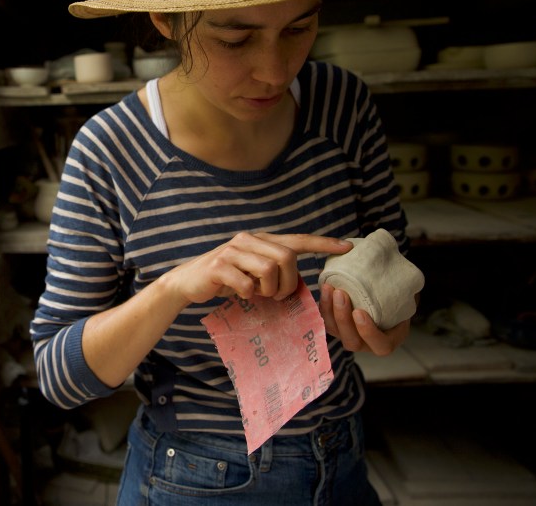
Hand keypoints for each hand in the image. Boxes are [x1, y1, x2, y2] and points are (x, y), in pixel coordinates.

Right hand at [162, 232, 352, 306]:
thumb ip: (274, 270)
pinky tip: (240, 294)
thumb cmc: (225, 279)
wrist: (187, 282)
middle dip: (288, 282)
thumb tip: (298, 281)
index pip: (297, 239)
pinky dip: (248, 294)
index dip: (322, 244)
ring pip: (269, 270)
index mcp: (260, 240)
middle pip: (287, 258)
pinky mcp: (219, 265)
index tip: (347, 246)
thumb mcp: (252, 272)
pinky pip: (247, 284)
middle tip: (277, 295)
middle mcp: (248, 239)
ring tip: (258, 294)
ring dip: (268, 290)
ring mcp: (233, 250)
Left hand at [318, 283, 411, 354]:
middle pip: (351, 341)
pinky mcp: (336, 327)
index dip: (368, 332)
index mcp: (388, 341)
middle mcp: (367, 343)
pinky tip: (325, 287)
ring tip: (329, 288)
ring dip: (329, 310)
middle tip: (341, 293)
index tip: (359, 312)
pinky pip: (325, 320)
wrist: (383, 296)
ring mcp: (349, 336)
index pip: (381, 345)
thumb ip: (406, 292)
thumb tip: (408, 278)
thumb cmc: (398, 298)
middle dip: (343, 317)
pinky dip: (324, 304)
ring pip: (334, 331)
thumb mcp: (407, 297)